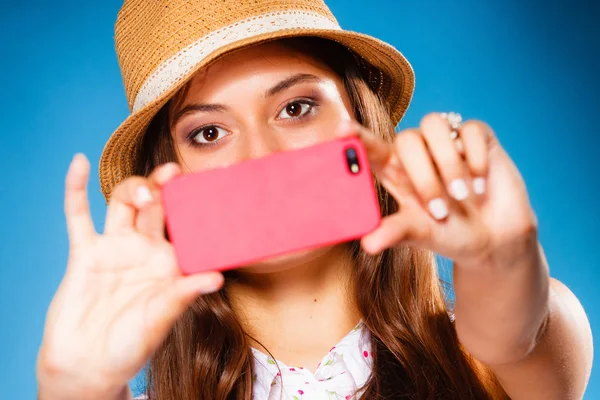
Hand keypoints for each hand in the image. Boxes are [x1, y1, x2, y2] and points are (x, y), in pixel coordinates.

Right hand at [37, 155, 223, 398]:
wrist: (89, 365)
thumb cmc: (132, 345)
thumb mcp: (162, 318)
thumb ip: (184, 294)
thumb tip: (217, 277)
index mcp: (171, 262)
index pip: (185, 226)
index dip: (195, 207)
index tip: (209, 186)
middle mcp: (145, 249)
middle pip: (156, 206)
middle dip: (164, 188)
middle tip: (174, 174)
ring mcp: (115, 247)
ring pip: (123, 203)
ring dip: (133, 189)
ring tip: (143, 193)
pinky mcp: (85, 252)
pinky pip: (78, 215)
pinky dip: (75, 189)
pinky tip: (78, 163)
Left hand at [338, 113, 537, 266]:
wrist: (493, 239)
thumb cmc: (448, 233)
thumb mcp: (419, 235)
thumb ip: (394, 233)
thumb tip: (367, 243)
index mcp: (395, 171)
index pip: (371, 147)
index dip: (356, 135)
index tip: (341, 129)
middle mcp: (418, 151)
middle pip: (406, 138)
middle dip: (423, 176)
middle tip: (439, 211)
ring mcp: (447, 142)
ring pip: (434, 125)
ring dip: (448, 163)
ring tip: (463, 196)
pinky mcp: (478, 138)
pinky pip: (471, 129)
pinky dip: (475, 158)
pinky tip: (480, 184)